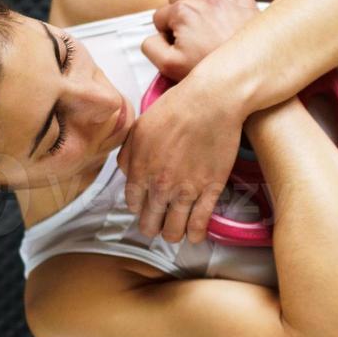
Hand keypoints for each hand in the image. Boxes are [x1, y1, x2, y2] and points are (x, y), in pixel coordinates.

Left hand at [117, 71, 244, 244]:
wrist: (211, 101)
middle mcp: (160, 185)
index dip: (139, 207)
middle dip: (152, 226)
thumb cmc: (175, 107)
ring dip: (172, 234)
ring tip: (175, 232)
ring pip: (174, 229)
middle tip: (158, 224)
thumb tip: (126, 174)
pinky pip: (200, 222)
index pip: (133, 203)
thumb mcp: (140, 127)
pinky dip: (196, 234)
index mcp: (139, 169)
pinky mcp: (210, 189)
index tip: (145, 206)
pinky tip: (195, 236)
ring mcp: (186, 190)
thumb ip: (128, 154)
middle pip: (150, 222)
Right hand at [141, 0, 259, 79]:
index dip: (164, 34)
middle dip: (177, 13)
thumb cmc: (216, 70)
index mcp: (183, 11)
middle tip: (187, 34)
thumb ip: (151, 47)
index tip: (177, 46)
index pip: (159, 17)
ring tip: (203, 22)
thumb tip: (153, 36)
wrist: (253, 71)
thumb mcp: (170, 67)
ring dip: (197, 1)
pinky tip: (221, 16)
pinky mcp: (243, 0)